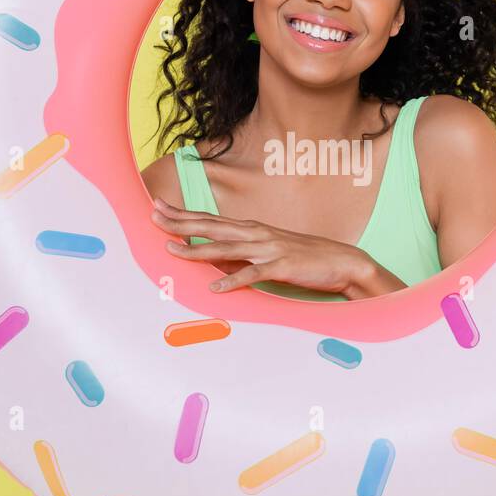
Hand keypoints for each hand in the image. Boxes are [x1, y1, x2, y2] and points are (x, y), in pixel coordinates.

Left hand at [150, 198, 405, 298]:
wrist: (342, 261)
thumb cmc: (303, 257)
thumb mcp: (268, 252)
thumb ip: (241, 255)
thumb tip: (214, 262)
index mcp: (251, 229)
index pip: (210, 219)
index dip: (183, 214)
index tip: (158, 207)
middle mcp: (256, 233)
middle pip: (211, 227)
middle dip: (180, 223)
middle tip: (153, 217)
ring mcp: (268, 249)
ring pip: (226, 249)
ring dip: (198, 250)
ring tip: (173, 252)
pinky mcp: (281, 266)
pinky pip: (253, 274)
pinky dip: (234, 281)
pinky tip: (216, 288)